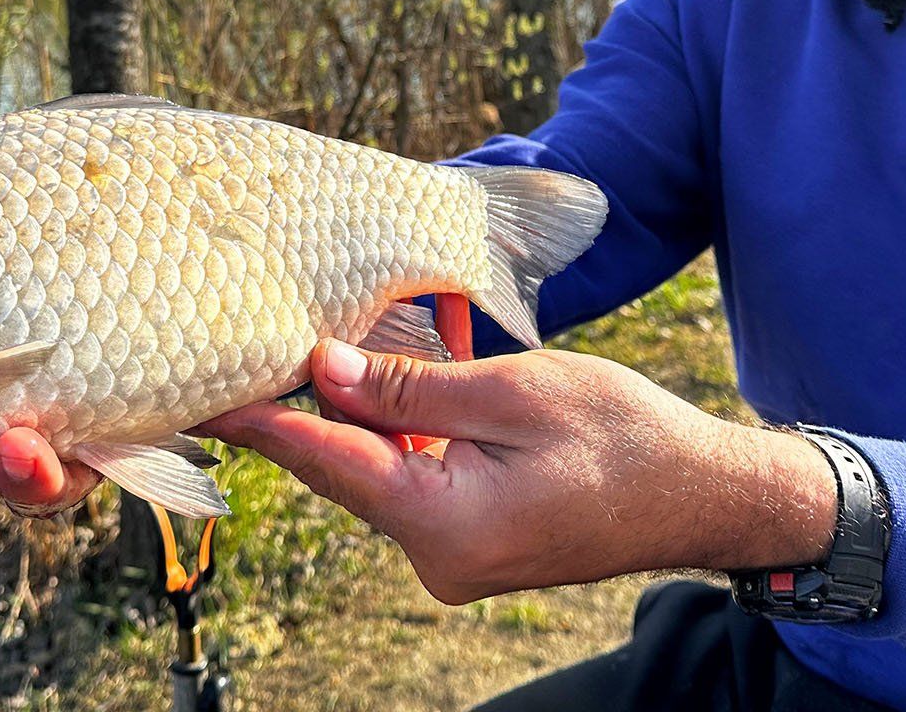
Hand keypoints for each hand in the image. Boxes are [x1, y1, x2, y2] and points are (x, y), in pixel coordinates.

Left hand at [199, 340, 835, 604]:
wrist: (702, 494)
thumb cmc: (623, 435)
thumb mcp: (515, 393)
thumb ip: (414, 386)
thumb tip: (324, 369)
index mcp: (443, 525)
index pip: (328, 462)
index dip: (263, 419)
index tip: (203, 391)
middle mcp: (437, 557)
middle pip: (345, 469)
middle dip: (302, 409)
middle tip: (247, 347)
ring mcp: (454, 558)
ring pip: (376, 473)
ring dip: (352, 417)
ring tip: (306, 352)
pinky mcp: (471, 543)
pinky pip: (410, 483)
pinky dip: (391, 437)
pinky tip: (376, 390)